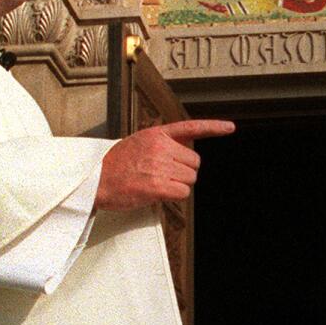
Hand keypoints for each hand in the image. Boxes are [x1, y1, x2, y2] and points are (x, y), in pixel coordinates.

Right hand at [95, 118, 235, 210]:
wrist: (95, 181)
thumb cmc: (116, 165)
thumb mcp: (139, 143)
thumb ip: (162, 144)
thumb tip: (185, 155)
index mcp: (157, 134)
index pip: (191, 127)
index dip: (213, 127)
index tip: (230, 128)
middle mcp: (160, 147)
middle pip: (194, 162)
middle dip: (184, 171)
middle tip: (162, 175)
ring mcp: (160, 166)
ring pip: (189, 179)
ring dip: (177, 185)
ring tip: (155, 182)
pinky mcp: (158, 185)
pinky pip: (183, 193)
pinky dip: (174, 196)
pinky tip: (156, 192)